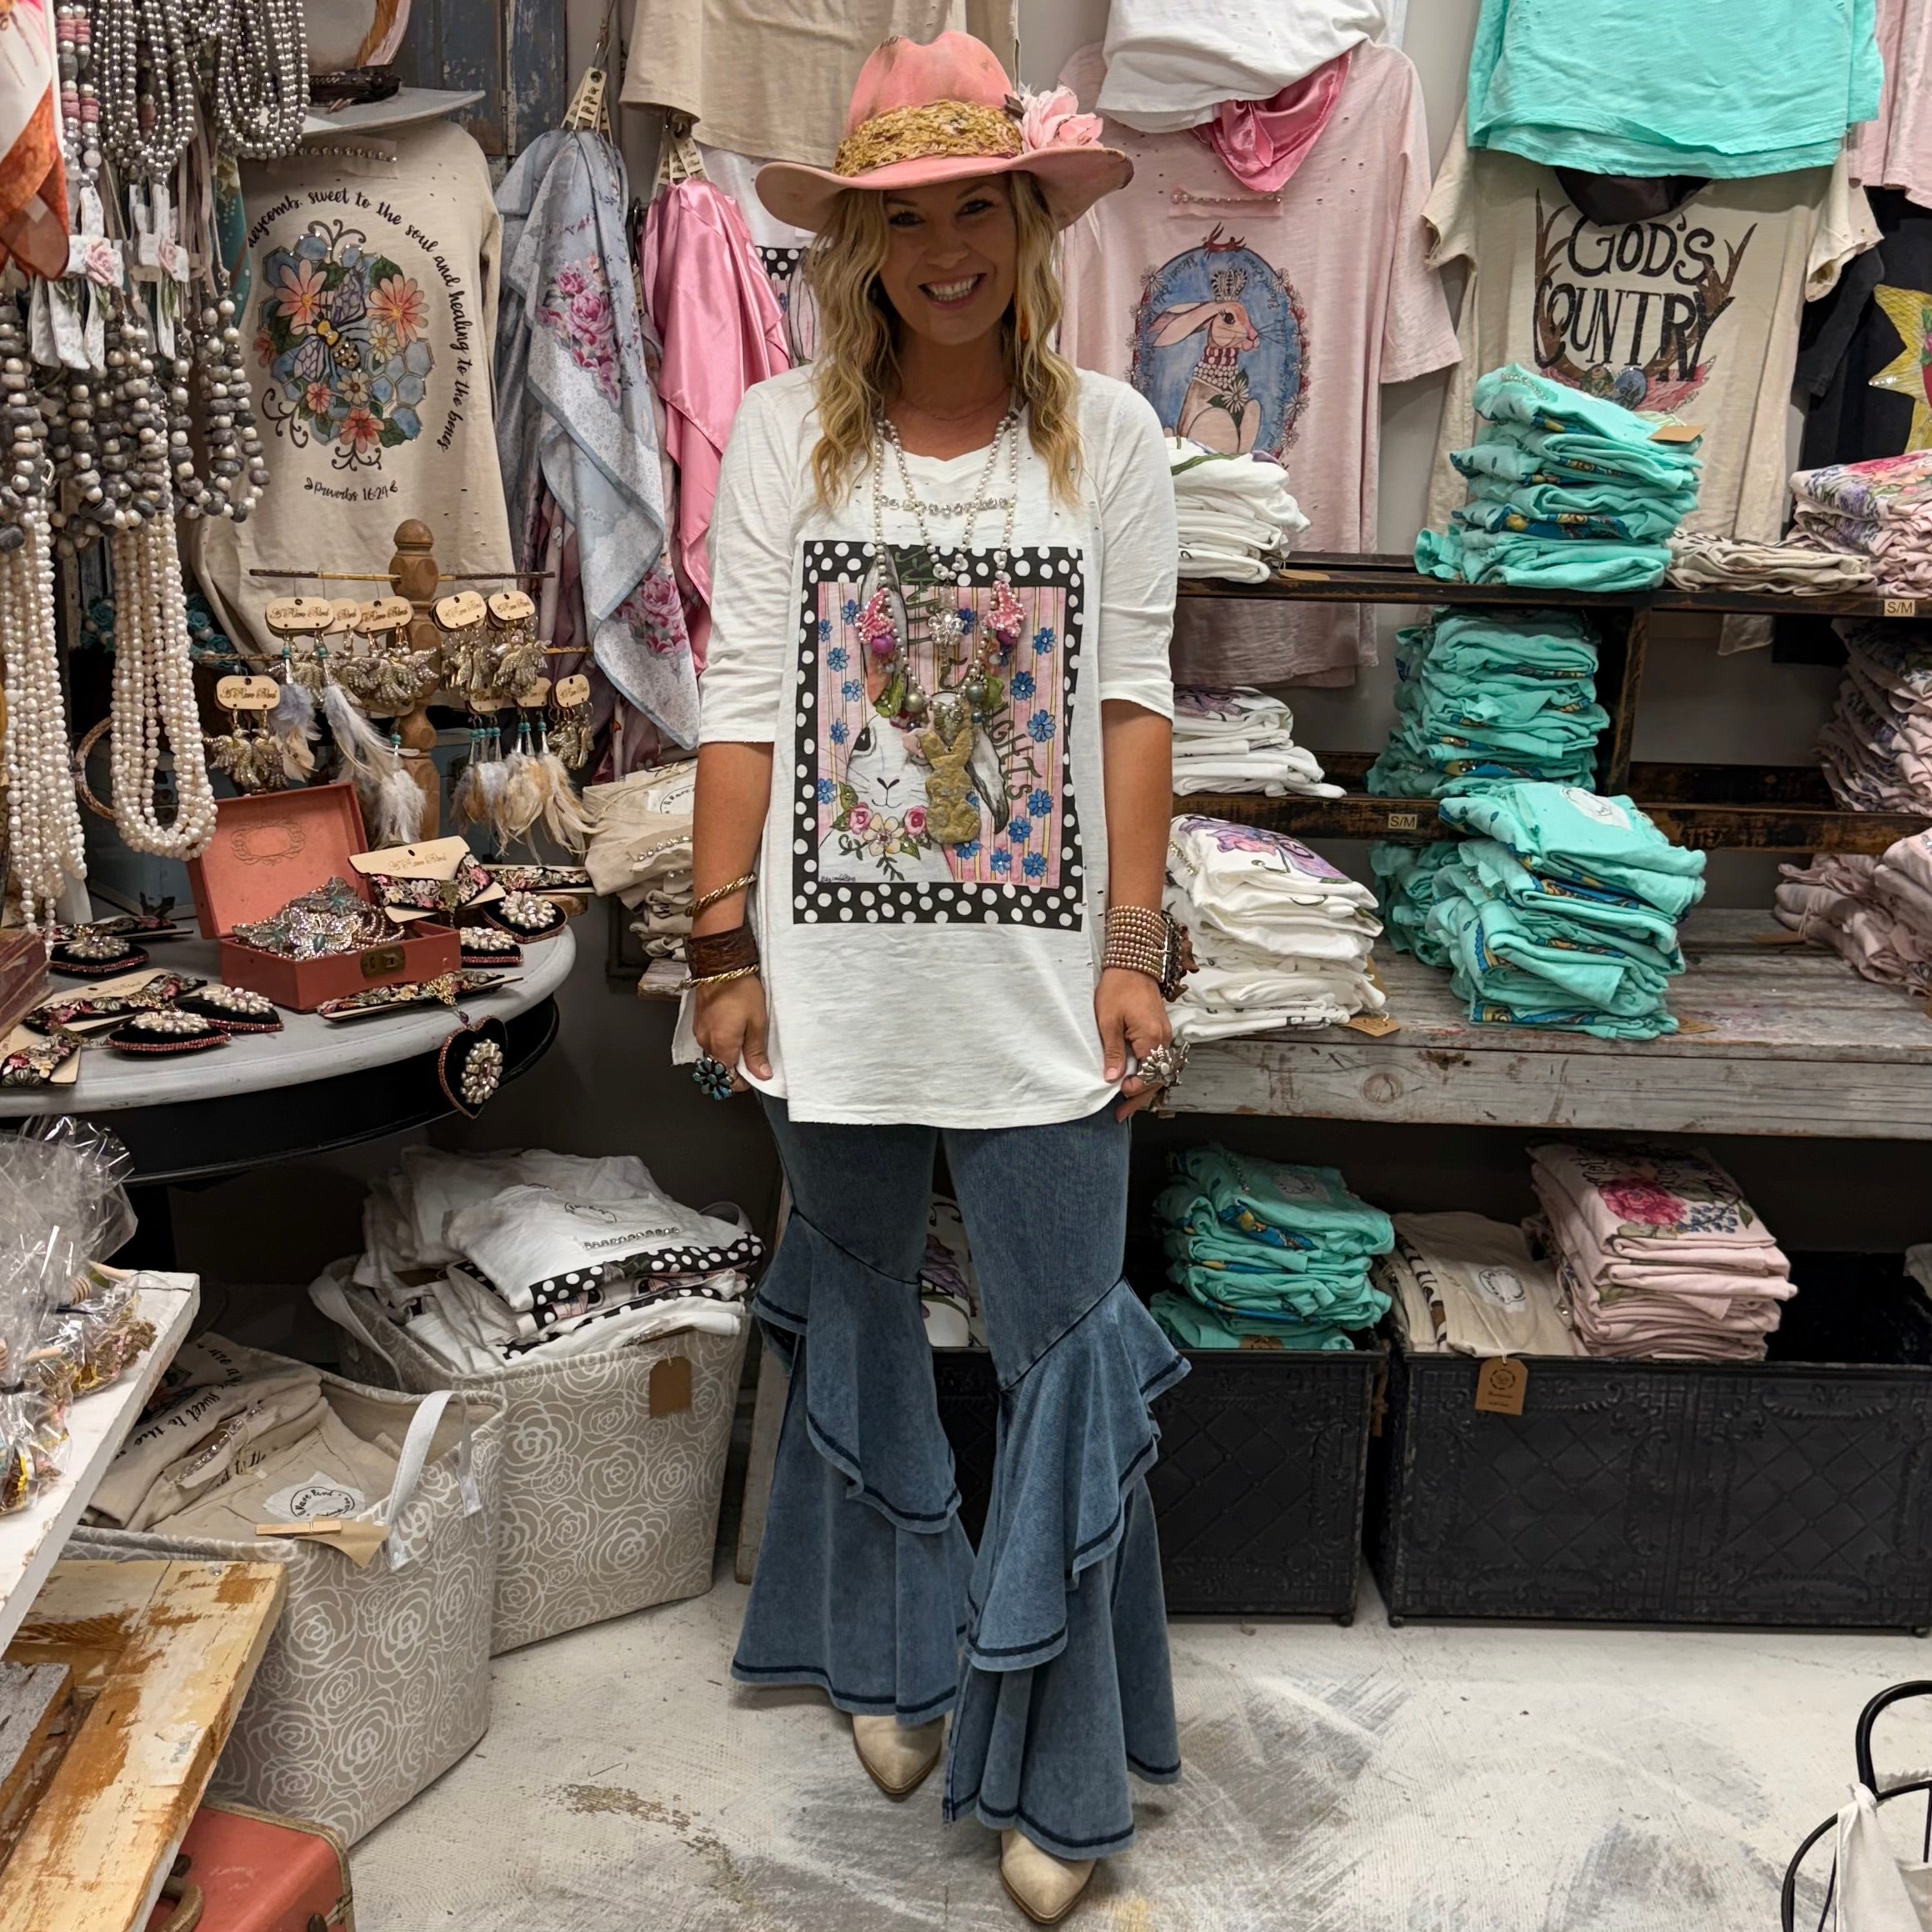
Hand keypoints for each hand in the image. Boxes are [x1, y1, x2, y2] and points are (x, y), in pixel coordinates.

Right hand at [693, 975, 770, 1091]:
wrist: (720, 966)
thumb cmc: (740, 990)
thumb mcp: (757, 1022)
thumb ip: (756, 1052)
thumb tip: (761, 1074)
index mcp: (721, 1047)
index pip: (728, 1079)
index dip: (742, 1081)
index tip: (754, 1074)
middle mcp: (706, 1043)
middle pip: (719, 1068)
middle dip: (735, 1067)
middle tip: (752, 1054)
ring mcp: (700, 1033)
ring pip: (714, 1054)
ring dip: (727, 1053)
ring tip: (744, 1037)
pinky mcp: (698, 1023)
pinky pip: (709, 1041)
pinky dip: (720, 1041)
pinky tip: (732, 1029)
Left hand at [1095, 966, 1171, 1121]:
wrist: (1133, 964)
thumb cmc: (1118, 989)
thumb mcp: (1108, 1022)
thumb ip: (1114, 1052)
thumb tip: (1113, 1078)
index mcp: (1152, 1037)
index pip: (1148, 1075)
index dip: (1134, 1089)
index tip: (1118, 1095)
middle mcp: (1163, 1038)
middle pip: (1156, 1077)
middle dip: (1139, 1097)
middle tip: (1122, 1114)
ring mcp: (1164, 1034)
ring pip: (1158, 1069)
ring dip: (1144, 1087)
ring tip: (1127, 1103)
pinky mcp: (1159, 1030)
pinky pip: (1157, 1058)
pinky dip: (1147, 1073)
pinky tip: (1134, 1080)